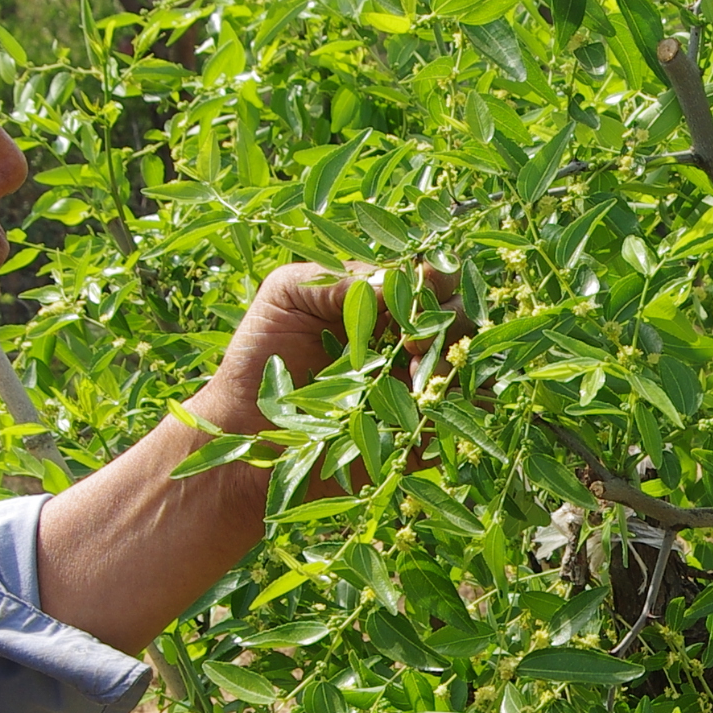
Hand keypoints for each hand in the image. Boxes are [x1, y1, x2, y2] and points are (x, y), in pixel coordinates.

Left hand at [199, 262, 456, 423]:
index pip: (428, 279)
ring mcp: (416, 386)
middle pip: (459, 317)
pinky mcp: (421, 432)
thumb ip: (335, 278)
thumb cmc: (259, 358)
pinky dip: (458, 407)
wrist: (245, 435)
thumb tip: (395, 280)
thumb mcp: (285, 297)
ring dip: (453, 365)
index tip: (411, 299)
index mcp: (381, 303)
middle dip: (446, 324)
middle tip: (411, 345)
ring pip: (468, 364)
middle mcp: (405, 340)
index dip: (430, 283)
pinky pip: (461, 417)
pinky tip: (426, 407)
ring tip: (417, 378)